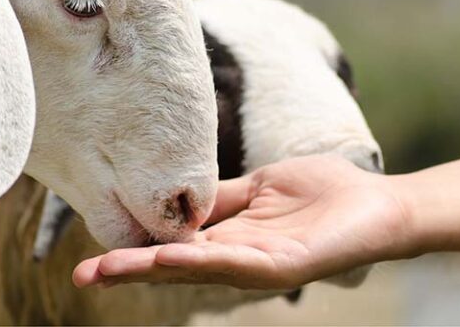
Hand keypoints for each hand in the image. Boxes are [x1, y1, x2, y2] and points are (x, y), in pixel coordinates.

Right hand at [72, 156, 409, 288]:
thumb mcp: (263, 184)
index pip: (177, 243)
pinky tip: (173, 259)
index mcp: (233, 233)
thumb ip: (225, 195)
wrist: (375, 202)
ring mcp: (262, 262)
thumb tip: (180, 193)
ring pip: (201, 268)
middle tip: (83, 275)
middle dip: (132, 269)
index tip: (96, 248)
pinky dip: (205, 260)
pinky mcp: (286, 264)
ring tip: (109, 272)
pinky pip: (241, 263)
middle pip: (178, 263)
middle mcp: (240, 254)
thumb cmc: (324, 191)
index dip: (139, 246)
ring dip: (154, 269)